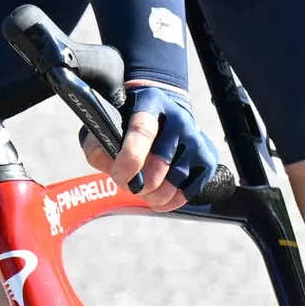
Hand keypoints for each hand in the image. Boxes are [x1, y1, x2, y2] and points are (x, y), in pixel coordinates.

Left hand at [95, 80, 222, 205]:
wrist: (162, 115)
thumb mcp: (107, 124)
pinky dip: (169, 202)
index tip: (118, 176)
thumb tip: (109, 165)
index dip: (130, 158)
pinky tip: (156, 199)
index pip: (143, 131)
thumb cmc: (129, 124)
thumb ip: (97, 145)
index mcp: (150, 103)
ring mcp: (196, 138)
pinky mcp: (207, 158)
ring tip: (140, 192)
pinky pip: (189, 191)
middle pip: (160, 163)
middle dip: (137, 183)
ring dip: (152, 195)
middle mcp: (178, 118)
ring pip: (174, 180)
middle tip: (126, 183)